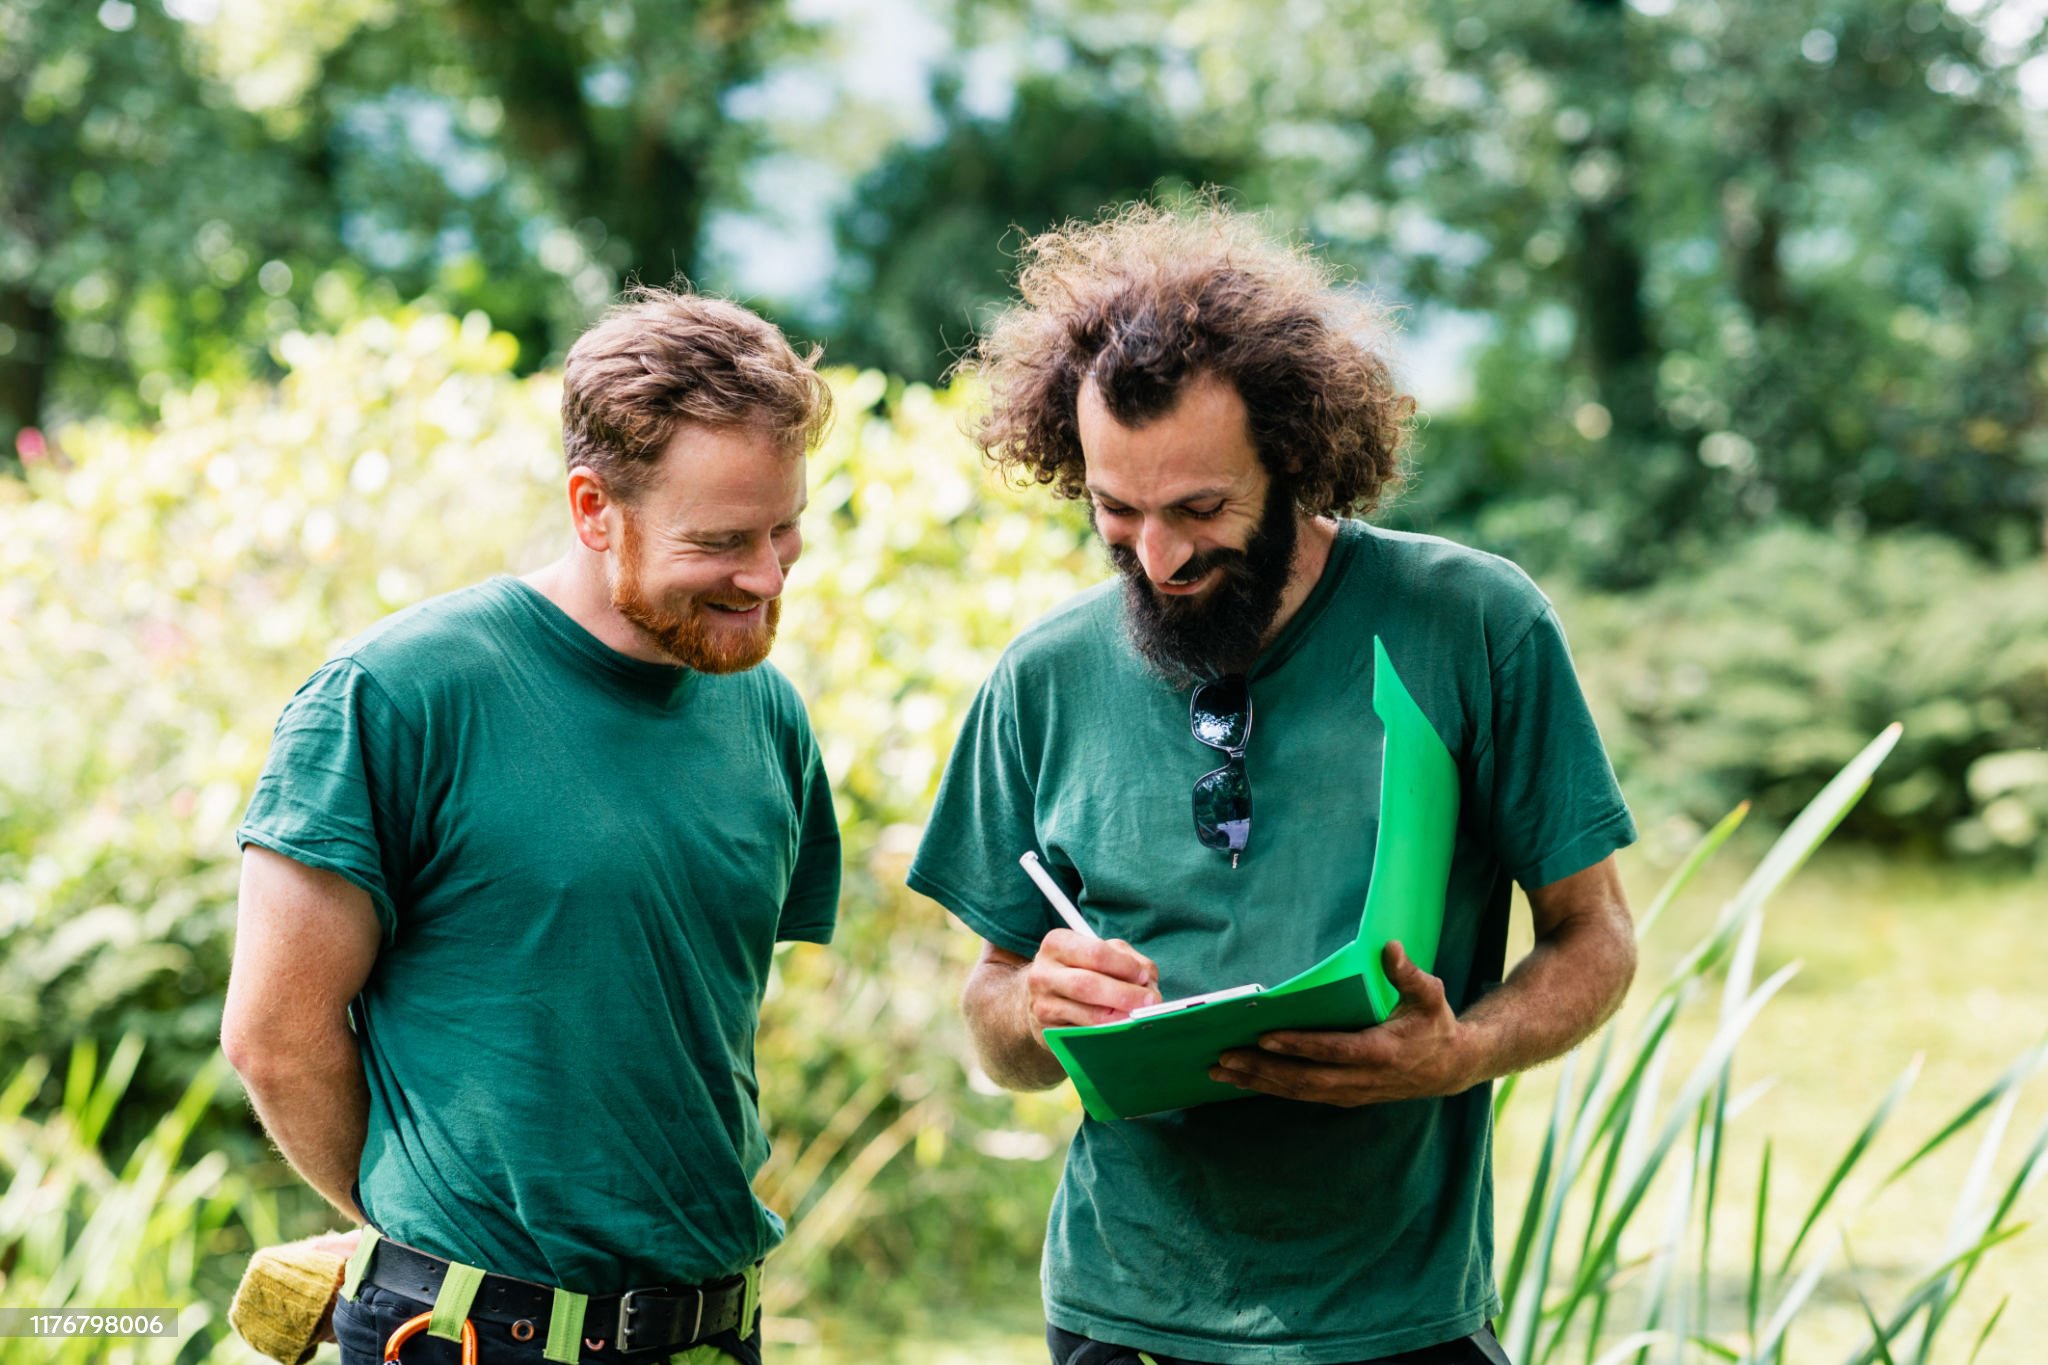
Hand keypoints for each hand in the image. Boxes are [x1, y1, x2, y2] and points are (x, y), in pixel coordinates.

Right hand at [1025, 930, 1161, 1036]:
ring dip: (1121, 1018)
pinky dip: (1109, 1035)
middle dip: (1125, 994)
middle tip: (1150, 1001)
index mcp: (1057, 944)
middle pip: (1088, 984)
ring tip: (1139, 1016)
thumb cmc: (1081, 968)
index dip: (1125, 966)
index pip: (1095, 952)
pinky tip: (1122, 1030)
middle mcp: (1042, 973)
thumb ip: (1128, 960)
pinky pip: (1085, 1036)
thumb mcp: (1102, 953)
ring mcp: (1042, 1005)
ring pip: (1088, 1016)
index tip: (1143, 976)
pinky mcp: (1048, 1032)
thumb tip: (1147, 984)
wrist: (1044, 995)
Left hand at [1209, 941, 1478, 1106]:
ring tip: (1219, 1070)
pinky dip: (1270, 1088)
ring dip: (1257, 1082)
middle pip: (1305, 1079)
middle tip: (1223, 1057)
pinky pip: (1301, 1095)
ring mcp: (1351, 1092)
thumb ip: (1408, 974)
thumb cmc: (1435, 1025)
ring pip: (1298, 1091)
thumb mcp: (1430, 996)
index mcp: (1381, 1052)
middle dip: (1262, 1069)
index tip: (1266, 1037)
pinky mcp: (1343, 1097)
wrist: (1450, 1069)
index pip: (1334, 1051)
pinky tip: (1242, 1080)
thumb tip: (1391, 948)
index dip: (1300, 1046)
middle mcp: (1362, 1079)